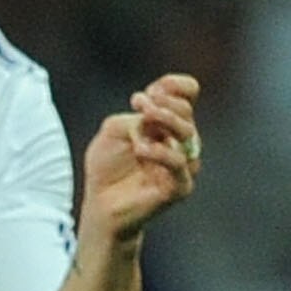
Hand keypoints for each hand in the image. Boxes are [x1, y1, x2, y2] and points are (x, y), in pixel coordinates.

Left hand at [80, 74, 201, 248]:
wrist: (102, 204)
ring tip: (144, 117)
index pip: (187, 95)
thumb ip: (134, 118)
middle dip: (164, 103)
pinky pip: (179, 164)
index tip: (150, 90)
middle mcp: (179, 141)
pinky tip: (141, 149)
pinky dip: (161, 152)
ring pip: (188, 134)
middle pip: (187, 111)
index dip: (174, 86)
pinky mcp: (180, 187)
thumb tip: (152, 118)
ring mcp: (182, 165)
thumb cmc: (108, 167)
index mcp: (167, 124)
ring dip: (166, 119)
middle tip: (139, 104)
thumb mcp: (114, 130)